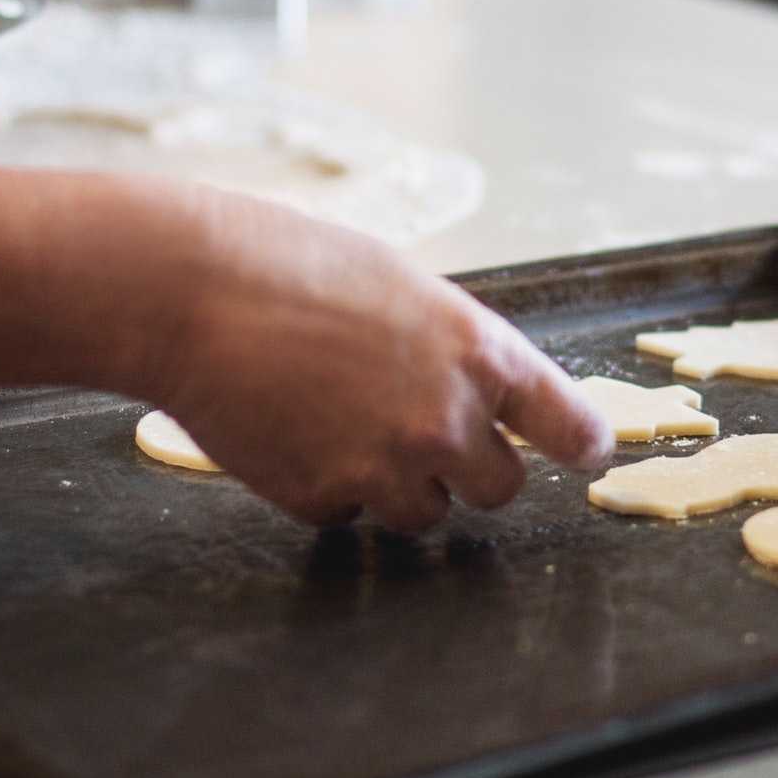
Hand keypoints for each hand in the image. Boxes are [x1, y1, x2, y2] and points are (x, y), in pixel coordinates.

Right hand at [136, 189, 612, 529]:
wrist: (190, 291)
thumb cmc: (291, 263)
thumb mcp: (402, 286)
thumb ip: (451, 347)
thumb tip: (474, 390)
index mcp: (482, 354)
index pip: (570, 425)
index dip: (582, 442)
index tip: (587, 450)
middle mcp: (449, 421)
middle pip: (500, 489)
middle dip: (468, 468)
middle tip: (418, 431)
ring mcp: (387, 468)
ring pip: (424, 513)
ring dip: (396, 484)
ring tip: (338, 420)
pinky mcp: (324, 499)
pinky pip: (347, 514)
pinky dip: (327, 487)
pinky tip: (291, 431)